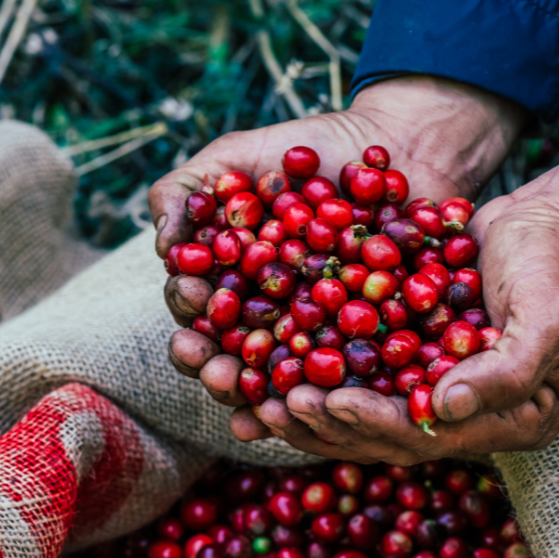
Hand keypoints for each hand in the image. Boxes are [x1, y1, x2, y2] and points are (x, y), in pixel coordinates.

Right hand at [153, 76, 526, 408]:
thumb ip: (184, 191)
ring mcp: (311, 338)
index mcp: (225, 283)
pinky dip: (327, 398)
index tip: (192, 295)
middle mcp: (262, 320)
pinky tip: (313, 409)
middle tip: (214, 369)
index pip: (194, 309)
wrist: (396, 146)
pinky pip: (342, 380)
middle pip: (227, 358)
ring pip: (278, 382)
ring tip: (253, 401)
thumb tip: (162, 245)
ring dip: (259, 398)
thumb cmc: (306, 151)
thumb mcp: (234, 157)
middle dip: (214, 369)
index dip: (188, 308)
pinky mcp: (362, 348)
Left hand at [242, 156, 558, 462]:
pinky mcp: (409, 356)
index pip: (429, 437)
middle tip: (272, 405)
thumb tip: (444, 410)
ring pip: (362, 410)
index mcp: (512, 421)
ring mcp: (436, 388)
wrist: (551, 219)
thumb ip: (506, 369)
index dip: (373, 423)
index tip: (328, 402)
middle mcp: (469, 416)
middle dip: (326, 422)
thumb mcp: (547, 314)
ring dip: (309, 407)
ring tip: (256, 395)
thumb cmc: (558, 265)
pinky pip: (356, 372)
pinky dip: (314, 369)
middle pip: (385, 434)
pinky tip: (266, 366)